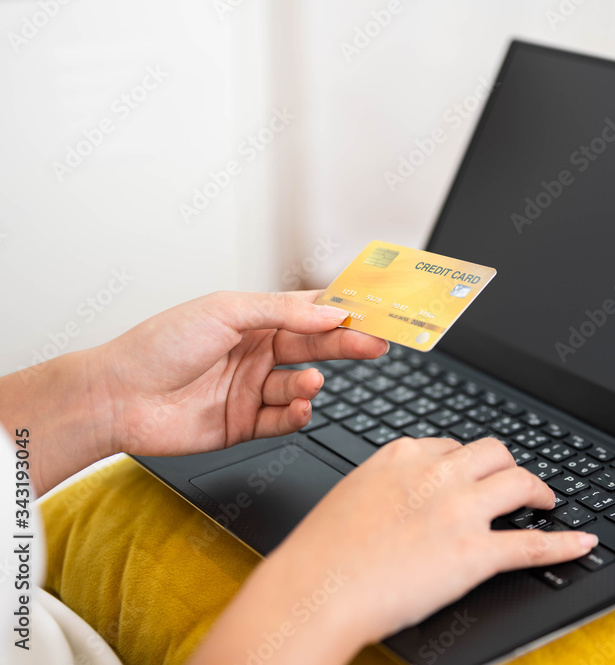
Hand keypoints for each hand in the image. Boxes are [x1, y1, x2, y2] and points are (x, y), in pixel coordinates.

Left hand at [98, 290, 387, 457]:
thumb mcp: (225, 311)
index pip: (309, 312)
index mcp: (253, 320)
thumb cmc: (159, 346)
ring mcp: (252, 389)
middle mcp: (256, 353)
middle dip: (348, 345)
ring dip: (311, 383)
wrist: (119, 398)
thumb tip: (328, 313)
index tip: (375, 310)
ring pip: (301, 385)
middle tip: (377, 344)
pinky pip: (284, 419)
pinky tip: (299, 406)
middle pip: (315, 347)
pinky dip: (297, 414)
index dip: (343, 311)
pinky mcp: (245, 424)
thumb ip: (281, 312)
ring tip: (308, 382)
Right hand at [191, 437, 598, 664]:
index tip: (476, 472)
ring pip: (519, 482)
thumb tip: (407, 491)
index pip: (452, 445)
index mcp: (404, 455)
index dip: (469, 462)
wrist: (314, 591)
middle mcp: (437, 473)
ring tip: (544, 502)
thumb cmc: (322, 552)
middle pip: (494, 452)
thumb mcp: (353, 494)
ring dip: (538, 491)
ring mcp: (460, 510)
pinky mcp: (475, 553)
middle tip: (515, 483)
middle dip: (509, 465)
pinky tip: (582, 542)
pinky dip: (565, 542)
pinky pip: (533, 544)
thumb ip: (388, 483)